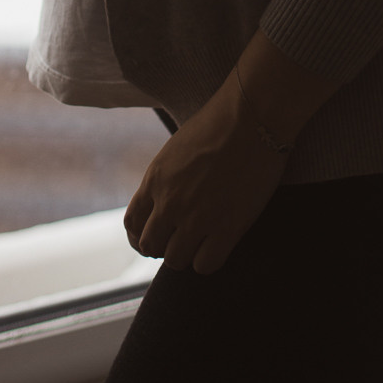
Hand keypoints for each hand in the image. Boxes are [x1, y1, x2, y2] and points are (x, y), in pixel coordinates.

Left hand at [124, 72, 286, 274]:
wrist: (251, 116)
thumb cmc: (219, 123)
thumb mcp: (177, 148)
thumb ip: (166, 177)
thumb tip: (165, 199)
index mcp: (155, 179)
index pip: (132, 224)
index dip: (142, 235)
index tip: (157, 236)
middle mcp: (169, 202)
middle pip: (150, 246)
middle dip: (164, 246)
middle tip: (182, 238)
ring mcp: (196, 218)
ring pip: (176, 261)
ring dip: (187, 254)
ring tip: (202, 241)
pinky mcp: (226, 227)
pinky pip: (205, 265)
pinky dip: (209, 260)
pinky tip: (219, 244)